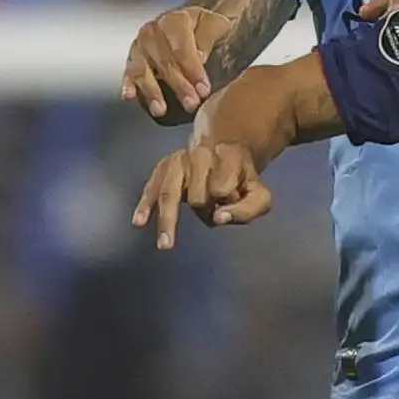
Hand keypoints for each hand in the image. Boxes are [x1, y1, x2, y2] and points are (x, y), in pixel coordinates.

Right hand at [121, 6, 229, 121]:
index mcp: (175, 20)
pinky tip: (130, 96)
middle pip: (165, 62)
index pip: (182, 48)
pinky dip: (128, 84)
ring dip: (152, 91)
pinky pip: (128, 73)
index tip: (204, 89)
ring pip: (144, 70)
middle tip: (191, 103)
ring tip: (160, 109)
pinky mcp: (132, 58)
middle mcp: (153, 31)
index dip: (193, 70)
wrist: (195, 21)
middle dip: (179, 86)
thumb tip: (199, 57)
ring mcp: (140, 45)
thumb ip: (208, 37)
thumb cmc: (207, 25)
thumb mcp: (217, 24)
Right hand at [132, 143, 273, 249]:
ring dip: (167, 219)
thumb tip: (218, 217)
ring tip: (165, 245)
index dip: (227, 201)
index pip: (222, 187)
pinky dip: (145, 205)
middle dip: (204, 209)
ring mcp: (179, 159)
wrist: (225, 154)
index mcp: (229, 157)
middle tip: (213, 208)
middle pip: (197, 195)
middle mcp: (202, 153)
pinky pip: (152, 188)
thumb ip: (247, 209)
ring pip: (170, 192)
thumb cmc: (240, 182)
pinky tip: (139, 222)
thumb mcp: (258, 195)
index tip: (230, 203)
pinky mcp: (163, 167)